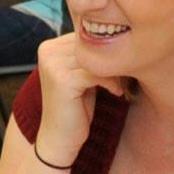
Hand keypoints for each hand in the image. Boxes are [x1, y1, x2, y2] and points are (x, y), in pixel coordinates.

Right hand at [34, 34, 124, 165]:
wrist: (60, 138)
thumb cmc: (77, 106)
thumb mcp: (84, 75)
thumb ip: (92, 56)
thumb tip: (123, 36)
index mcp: (50, 46)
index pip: (89, 35)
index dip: (109, 50)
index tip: (123, 66)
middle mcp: (48, 51)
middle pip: (94, 44)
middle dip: (113, 60)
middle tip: (126, 77)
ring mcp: (53, 64)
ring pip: (98, 58)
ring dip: (115, 72)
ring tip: (119, 85)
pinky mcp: (62, 80)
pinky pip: (98, 72)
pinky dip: (111, 82)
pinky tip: (116, 93)